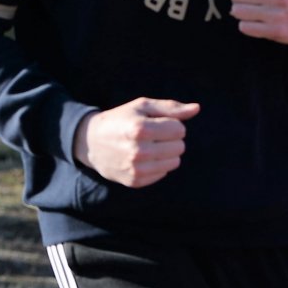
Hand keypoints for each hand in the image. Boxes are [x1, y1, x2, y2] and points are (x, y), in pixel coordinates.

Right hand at [73, 98, 199, 187]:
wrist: (91, 142)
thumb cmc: (120, 120)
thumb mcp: (141, 106)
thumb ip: (170, 107)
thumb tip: (196, 109)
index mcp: (139, 129)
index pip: (179, 130)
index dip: (172, 124)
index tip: (157, 124)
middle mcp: (138, 151)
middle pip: (180, 147)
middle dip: (170, 139)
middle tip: (153, 136)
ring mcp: (136, 168)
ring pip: (174, 162)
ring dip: (166, 153)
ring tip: (149, 146)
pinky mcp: (135, 181)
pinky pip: (163, 173)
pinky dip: (157, 165)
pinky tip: (143, 158)